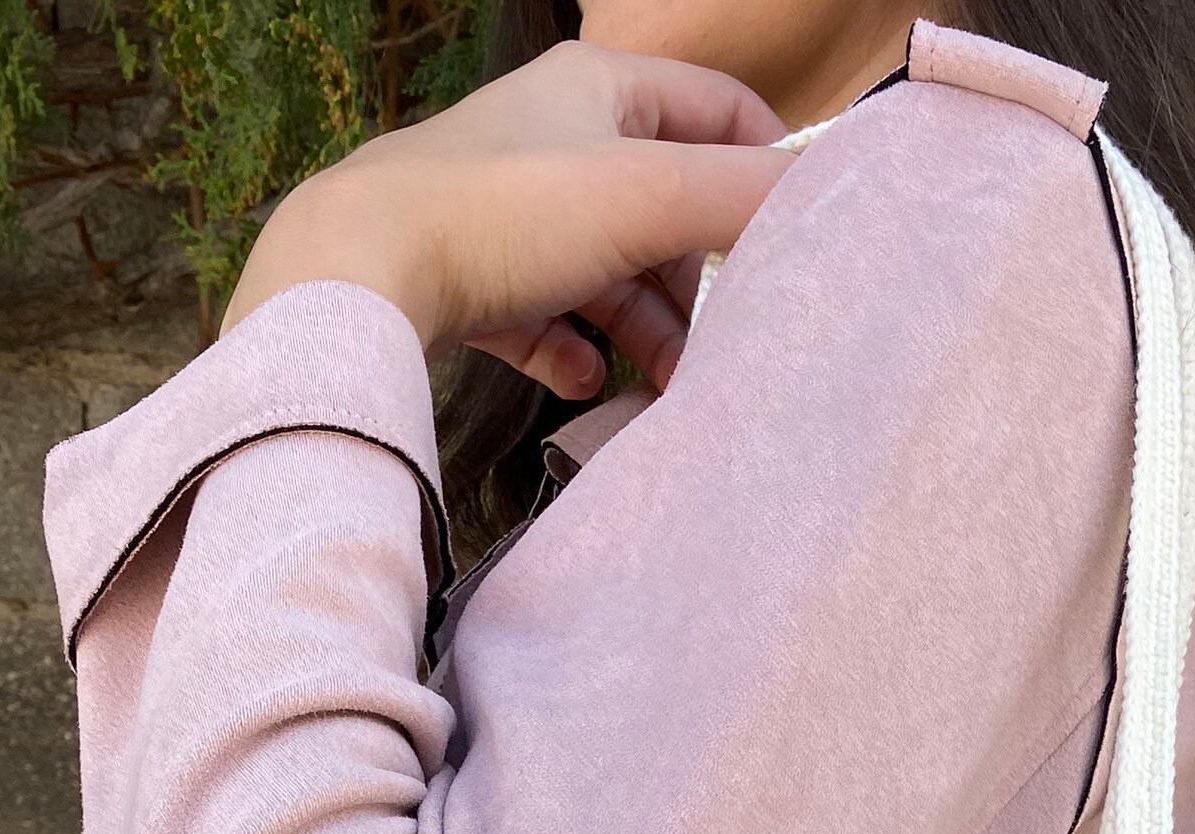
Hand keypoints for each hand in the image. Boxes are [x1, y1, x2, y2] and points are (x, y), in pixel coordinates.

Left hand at [222, 39, 791, 393]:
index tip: (790, 242)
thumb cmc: (503, 215)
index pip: (719, 108)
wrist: (361, 274)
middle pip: (665, 207)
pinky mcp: (468, 274)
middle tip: (715, 342)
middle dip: (695, 280)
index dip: (765, 169)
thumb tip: (833, 204)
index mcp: (600, 88)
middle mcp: (554, 136)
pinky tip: (578, 379)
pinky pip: (545, 316)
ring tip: (657, 384)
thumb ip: (745, 199)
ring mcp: (508, 207)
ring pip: (608, 269)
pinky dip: (572, 349)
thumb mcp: (648, 197)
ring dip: (642, 329)